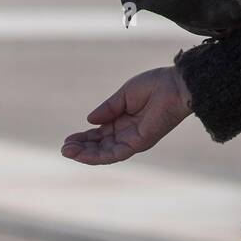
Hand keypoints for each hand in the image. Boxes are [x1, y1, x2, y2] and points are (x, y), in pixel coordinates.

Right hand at [61, 66, 192, 165]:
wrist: (176, 85)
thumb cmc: (156, 85)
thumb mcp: (124, 95)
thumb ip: (108, 108)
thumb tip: (89, 120)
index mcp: (123, 122)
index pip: (100, 135)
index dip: (84, 138)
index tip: (68, 140)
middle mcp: (127, 134)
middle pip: (100, 146)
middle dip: (81, 148)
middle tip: (64, 149)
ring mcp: (134, 140)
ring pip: (105, 153)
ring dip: (86, 155)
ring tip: (67, 152)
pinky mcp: (140, 143)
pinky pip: (116, 153)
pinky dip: (99, 155)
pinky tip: (84, 154)